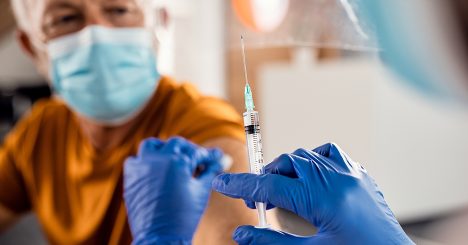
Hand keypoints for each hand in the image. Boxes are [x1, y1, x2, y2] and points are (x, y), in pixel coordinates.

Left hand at [124, 137, 222, 243]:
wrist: (160, 238)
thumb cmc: (184, 216)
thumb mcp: (201, 191)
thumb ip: (210, 172)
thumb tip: (220, 160)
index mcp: (177, 162)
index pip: (196, 152)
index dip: (207, 155)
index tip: (213, 158)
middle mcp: (157, 160)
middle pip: (176, 144)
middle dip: (188, 150)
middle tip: (197, 160)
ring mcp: (141, 167)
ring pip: (151, 146)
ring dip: (163, 149)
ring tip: (173, 160)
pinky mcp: (130, 178)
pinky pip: (135, 161)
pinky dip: (145, 162)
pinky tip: (155, 171)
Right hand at [213, 143, 413, 244]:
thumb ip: (272, 241)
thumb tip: (241, 233)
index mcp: (322, 198)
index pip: (269, 186)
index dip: (241, 185)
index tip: (221, 183)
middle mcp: (337, 179)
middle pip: (286, 165)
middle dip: (266, 181)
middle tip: (259, 205)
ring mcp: (351, 174)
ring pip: (305, 156)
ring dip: (287, 170)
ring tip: (283, 194)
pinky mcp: (360, 175)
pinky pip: (330, 154)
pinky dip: (313, 161)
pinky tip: (310, 178)